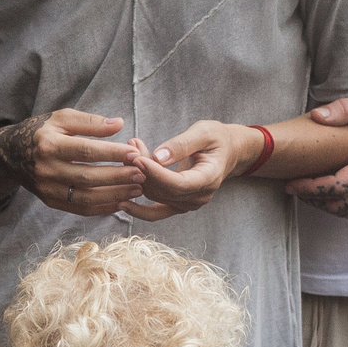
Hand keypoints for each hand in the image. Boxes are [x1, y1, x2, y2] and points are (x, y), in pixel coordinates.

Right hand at [0, 109, 144, 214]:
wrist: (10, 155)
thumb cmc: (41, 132)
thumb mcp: (61, 118)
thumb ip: (90, 122)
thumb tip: (119, 124)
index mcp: (49, 145)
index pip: (86, 151)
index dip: (112, 153)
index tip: (134, 153)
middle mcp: (46, 170)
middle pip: (88, 177)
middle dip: (118, 177)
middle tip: (142, 174)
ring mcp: (47, 189)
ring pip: (86, 197)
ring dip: (115, 195)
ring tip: (137, 189)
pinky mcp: (50, 202)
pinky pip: (80, 209)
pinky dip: (103, 207)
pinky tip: (121, 201)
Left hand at [124, 122, 260, 219]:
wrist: (226, 152)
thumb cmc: (216, 139)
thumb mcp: (204, 133)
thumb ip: (182, 144)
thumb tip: (158, 157)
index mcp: (209, 178)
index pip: (178, 183)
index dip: (155, 173)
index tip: (136, 159)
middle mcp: (199, 197)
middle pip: (163, 189)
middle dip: (142, 171)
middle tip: (128, 150)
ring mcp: (189, 204)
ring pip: (155, 196)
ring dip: (138, 178)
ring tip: (128, 154)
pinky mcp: (178, 205)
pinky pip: (156, 213)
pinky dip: (138, 209)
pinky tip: (121, 202)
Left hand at [285, 92, 347, 218]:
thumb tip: (317, 116)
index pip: (339, 186)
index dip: (312, 188)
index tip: (291, 183)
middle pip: (340, 204)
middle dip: (313, 199)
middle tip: (293, 187)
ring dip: (325, 205)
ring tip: (306, 191)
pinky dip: (340, 206)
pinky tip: (327, 193)